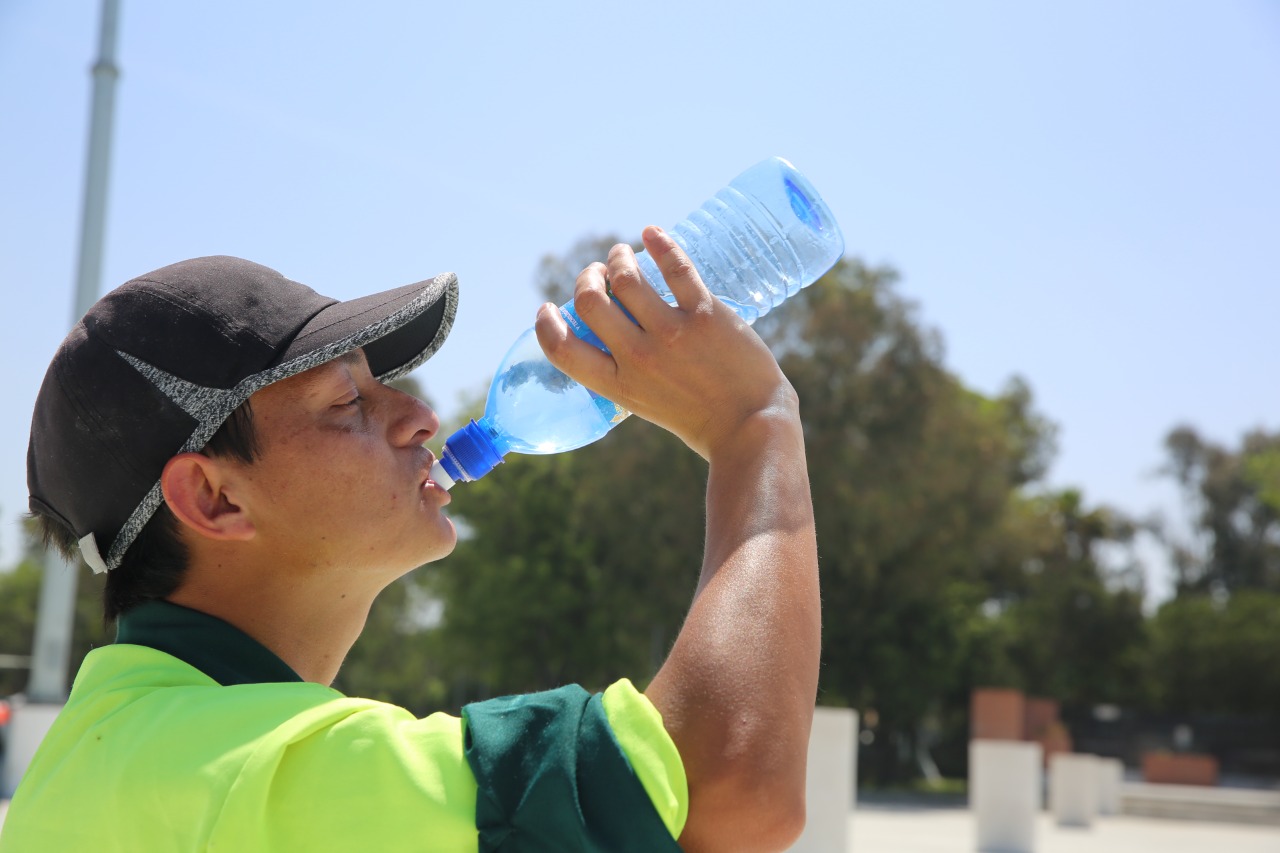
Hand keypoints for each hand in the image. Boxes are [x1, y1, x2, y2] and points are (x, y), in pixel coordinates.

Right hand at [534, 226, 797, 459]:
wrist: (752, 428)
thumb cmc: (703, 422)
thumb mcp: (648, 406)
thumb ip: (627, 375)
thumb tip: (615, 339)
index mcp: (619, 385)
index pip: (562, 349)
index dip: (547, 324)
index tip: (548, 308)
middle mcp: (638, 358)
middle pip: (590, 301)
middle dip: (588, 278)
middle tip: (599, 273)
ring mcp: (671, 334)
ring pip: (627, 277)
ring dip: (619, 258)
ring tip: (624, 254)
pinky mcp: (705, 314)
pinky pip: (676, 268)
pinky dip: (660, 244)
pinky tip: (653, 233)